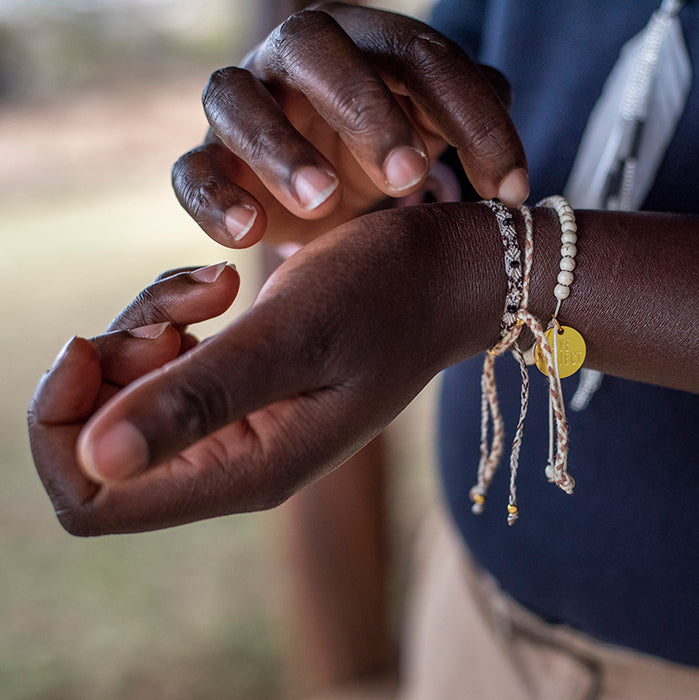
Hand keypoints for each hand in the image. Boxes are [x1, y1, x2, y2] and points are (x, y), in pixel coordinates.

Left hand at [28, 203, 506, 534]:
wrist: (440, 276)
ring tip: (213, 287)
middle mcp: (232, 461)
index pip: (92, 498)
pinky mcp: (242, 386)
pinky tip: (220, 288)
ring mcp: (236, 425)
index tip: (93, 345)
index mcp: (244, 470)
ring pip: (128, 392)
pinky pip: (165, 362)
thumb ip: (199, 401)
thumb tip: (94, 460)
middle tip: (178, 308)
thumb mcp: (294, 336)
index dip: (62, 427)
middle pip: (99, 441)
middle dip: (111, 363)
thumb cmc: (385, 296)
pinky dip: (170, 317)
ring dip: (145, 327)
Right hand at [172, 2, 527, 247]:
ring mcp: (242, 106)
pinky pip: (191, 170)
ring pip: (237, 100)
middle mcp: (293, 61)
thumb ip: (459, 117)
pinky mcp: (205, 160)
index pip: (422, 57)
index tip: (509, 191)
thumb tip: (501, 102)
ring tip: (323, 204)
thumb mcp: (425, 138)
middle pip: (317, 48)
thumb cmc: (374, 161)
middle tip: (407, 176)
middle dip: (364, 110)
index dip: (472, 119)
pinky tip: (250, 233)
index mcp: (362, 46)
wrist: (313, 199)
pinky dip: (214, 199)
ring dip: (280, 151)